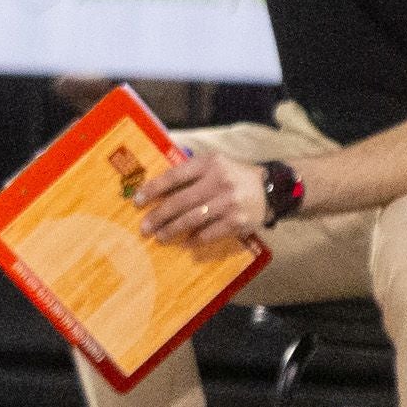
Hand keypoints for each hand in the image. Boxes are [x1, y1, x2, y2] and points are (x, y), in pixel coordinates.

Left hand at [135, 150, 268, 248]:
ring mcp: (229, 203)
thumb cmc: (232, 176)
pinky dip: (196, 239)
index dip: (153, 189)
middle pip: (181, 200)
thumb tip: (156, 187)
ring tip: (159, 237)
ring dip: (173, 230)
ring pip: (193, 219)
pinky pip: (211, 233)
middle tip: (144, 227)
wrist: (270, 190)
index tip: (137, 201)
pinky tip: (185, 243)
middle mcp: (219, 181)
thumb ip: (189, 172)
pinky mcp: (238, 222)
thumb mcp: (213, 164)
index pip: (174, 176)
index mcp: (209, 164)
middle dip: (159, 215)